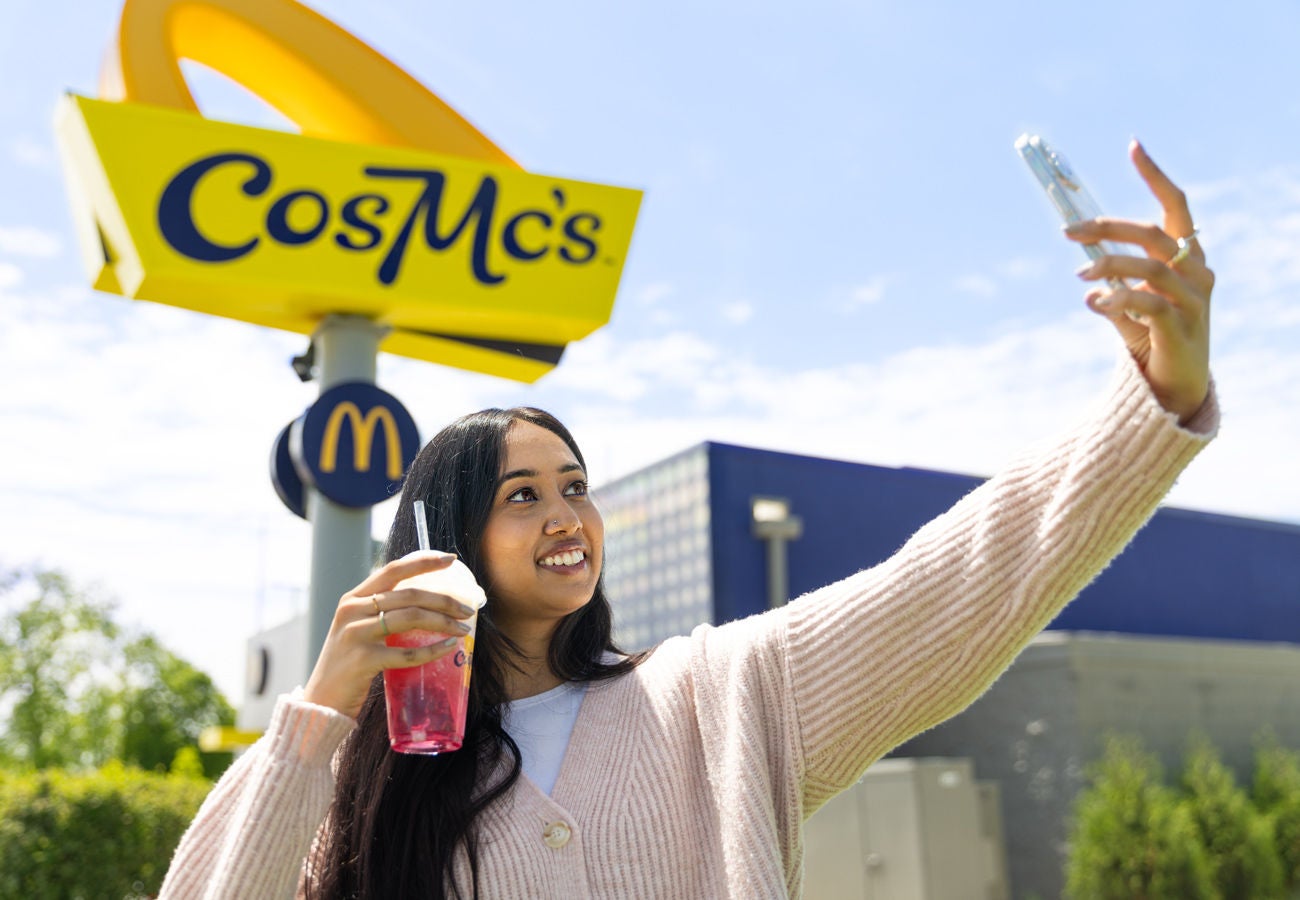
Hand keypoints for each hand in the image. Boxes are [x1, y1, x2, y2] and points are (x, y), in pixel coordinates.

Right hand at [303, 550, 477, 719]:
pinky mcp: (362, 660)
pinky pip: (406, 653)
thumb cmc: (349, 664)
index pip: (393, 569)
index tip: (451, 559)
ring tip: (464, 630)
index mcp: (353, 598)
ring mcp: (355, 634)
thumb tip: (428, 603)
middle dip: (444, 600)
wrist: (322, 701)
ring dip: (443, 622)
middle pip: (409, 594)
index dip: (423, 561)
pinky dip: (431, 650)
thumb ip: (382, 613)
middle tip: (468, 610)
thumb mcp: (358, 629)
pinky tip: (448, 648)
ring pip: (411, 618)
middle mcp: (352, 610)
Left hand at [1065, 140, 1211, 424]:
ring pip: (1151, 266)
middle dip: (1107, 228)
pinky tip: (1095, 303)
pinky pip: (1148, 304)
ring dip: (1108, 265)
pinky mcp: (1181, 328)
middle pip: (1153, 234)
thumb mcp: (1129, 302)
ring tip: (1080, 277)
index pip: (1176, 207)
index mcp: (1188, 257)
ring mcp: (1194, 300)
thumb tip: (1082, 266)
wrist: (1174, 386)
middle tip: (1068, 233)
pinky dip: (1117, 299)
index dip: (1155, 176)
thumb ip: (1111, 280)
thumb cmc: (1152, 336)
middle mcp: (1197, 272)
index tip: (1133, 146)